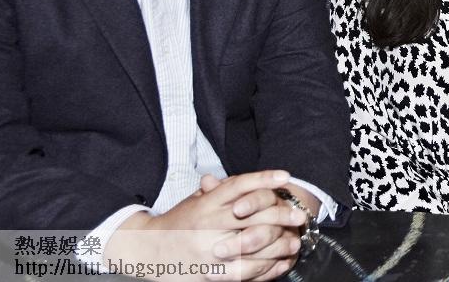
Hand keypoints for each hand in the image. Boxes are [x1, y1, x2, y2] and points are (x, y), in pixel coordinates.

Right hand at [105, 170, 305, 280]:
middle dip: (280, 214)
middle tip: (299, 216)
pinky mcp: (210, 273)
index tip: (285, 177)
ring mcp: (209, 249)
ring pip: (253, 245)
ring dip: (278, 245)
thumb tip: (249, 182)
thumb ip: (220, 190)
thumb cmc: (178, 221)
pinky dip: (265, 270)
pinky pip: (244, 272)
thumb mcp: (196, 199)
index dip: (263, 179)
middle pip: (252, 215)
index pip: (239, 184)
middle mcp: (209, 222)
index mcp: (207, 202)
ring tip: (294, 242)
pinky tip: (278, 265)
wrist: (148, 249)